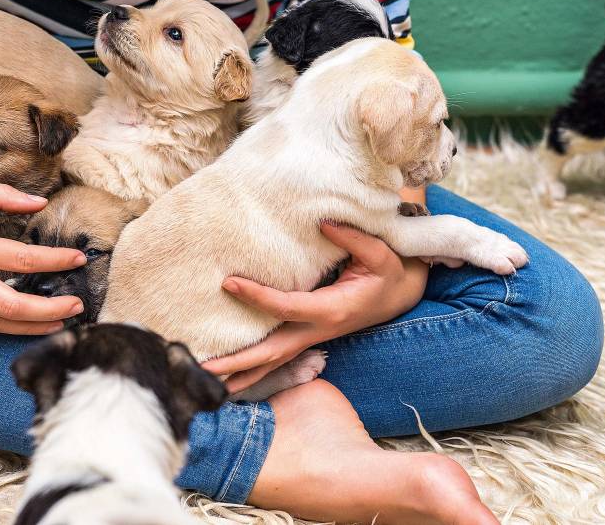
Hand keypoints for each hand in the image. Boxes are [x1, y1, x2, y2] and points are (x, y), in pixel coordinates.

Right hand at [0, 143, 86, 334]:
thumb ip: (2, 195)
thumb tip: (41, 204)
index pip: (19, 259)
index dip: (54, 261)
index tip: (79, 259)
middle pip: (9, 306)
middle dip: (50, 309)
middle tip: (78, 305)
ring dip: (30, 327)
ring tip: (60, 323)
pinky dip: (2, 326)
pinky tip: (25, 323)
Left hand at [204, 222, 427, 393]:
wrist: (400, 295)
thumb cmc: (388, 272)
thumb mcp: (380, 253)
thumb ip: (352, 238)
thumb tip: (322, 223)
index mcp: (332, 310)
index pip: (286, 307)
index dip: (257, 297)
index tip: (229, 283)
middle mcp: (318, 330)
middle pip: (272, 352)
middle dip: (239, 361)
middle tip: (204, 368)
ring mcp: (312, 338)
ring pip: (273, 362)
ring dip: (242, 374)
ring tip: (208, 382)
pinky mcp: (307, 337)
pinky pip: (277, 357)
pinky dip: (254, 370)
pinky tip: (232, 379)